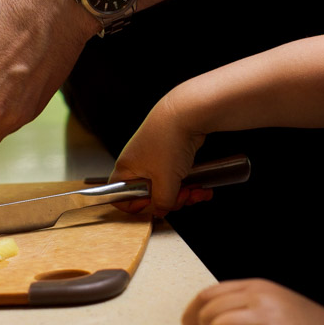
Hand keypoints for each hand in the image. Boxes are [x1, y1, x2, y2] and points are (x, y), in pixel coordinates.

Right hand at [109, 90, 209, 215]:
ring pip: (167, 188)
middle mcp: (138, 165)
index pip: (121, 198)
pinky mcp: (171, 157)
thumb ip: (162, 203)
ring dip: (184, 194)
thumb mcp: (165, 182)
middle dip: (170, 200)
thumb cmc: (167, 141)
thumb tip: (161, 211)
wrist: (187, 114)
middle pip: (150, 196)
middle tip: (181, 198)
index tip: (155, 206)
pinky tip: (201, 188)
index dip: (138, 207)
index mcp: (127, 170)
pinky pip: (178, 179)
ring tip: (196, 192)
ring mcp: (155, 160)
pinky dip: (190, 185)